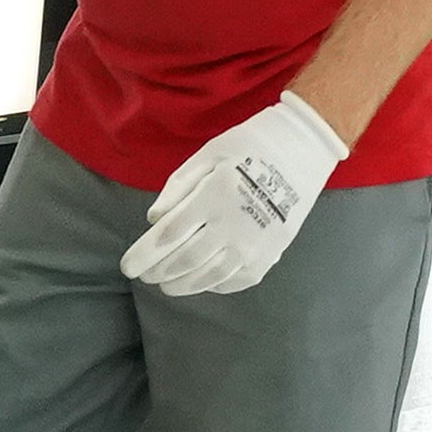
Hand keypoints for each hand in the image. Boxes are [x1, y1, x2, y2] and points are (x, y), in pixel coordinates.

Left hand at [118, 95, 349, 297]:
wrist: (304, 151)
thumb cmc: (251, 146)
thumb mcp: (210, 152)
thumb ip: (178, 185)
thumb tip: (154, 219)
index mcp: (214, 197)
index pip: (168, 235)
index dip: (144, 254)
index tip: (127, 266)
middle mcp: (232, 226)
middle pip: (184, 260)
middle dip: (158, 272)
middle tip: (144, 276)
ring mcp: (253, 245)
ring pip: (208, 276)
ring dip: (182, 284)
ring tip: (166, 284)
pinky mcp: (269, 254)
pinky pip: (235, 280)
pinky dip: (212, 285)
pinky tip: (200, 282)